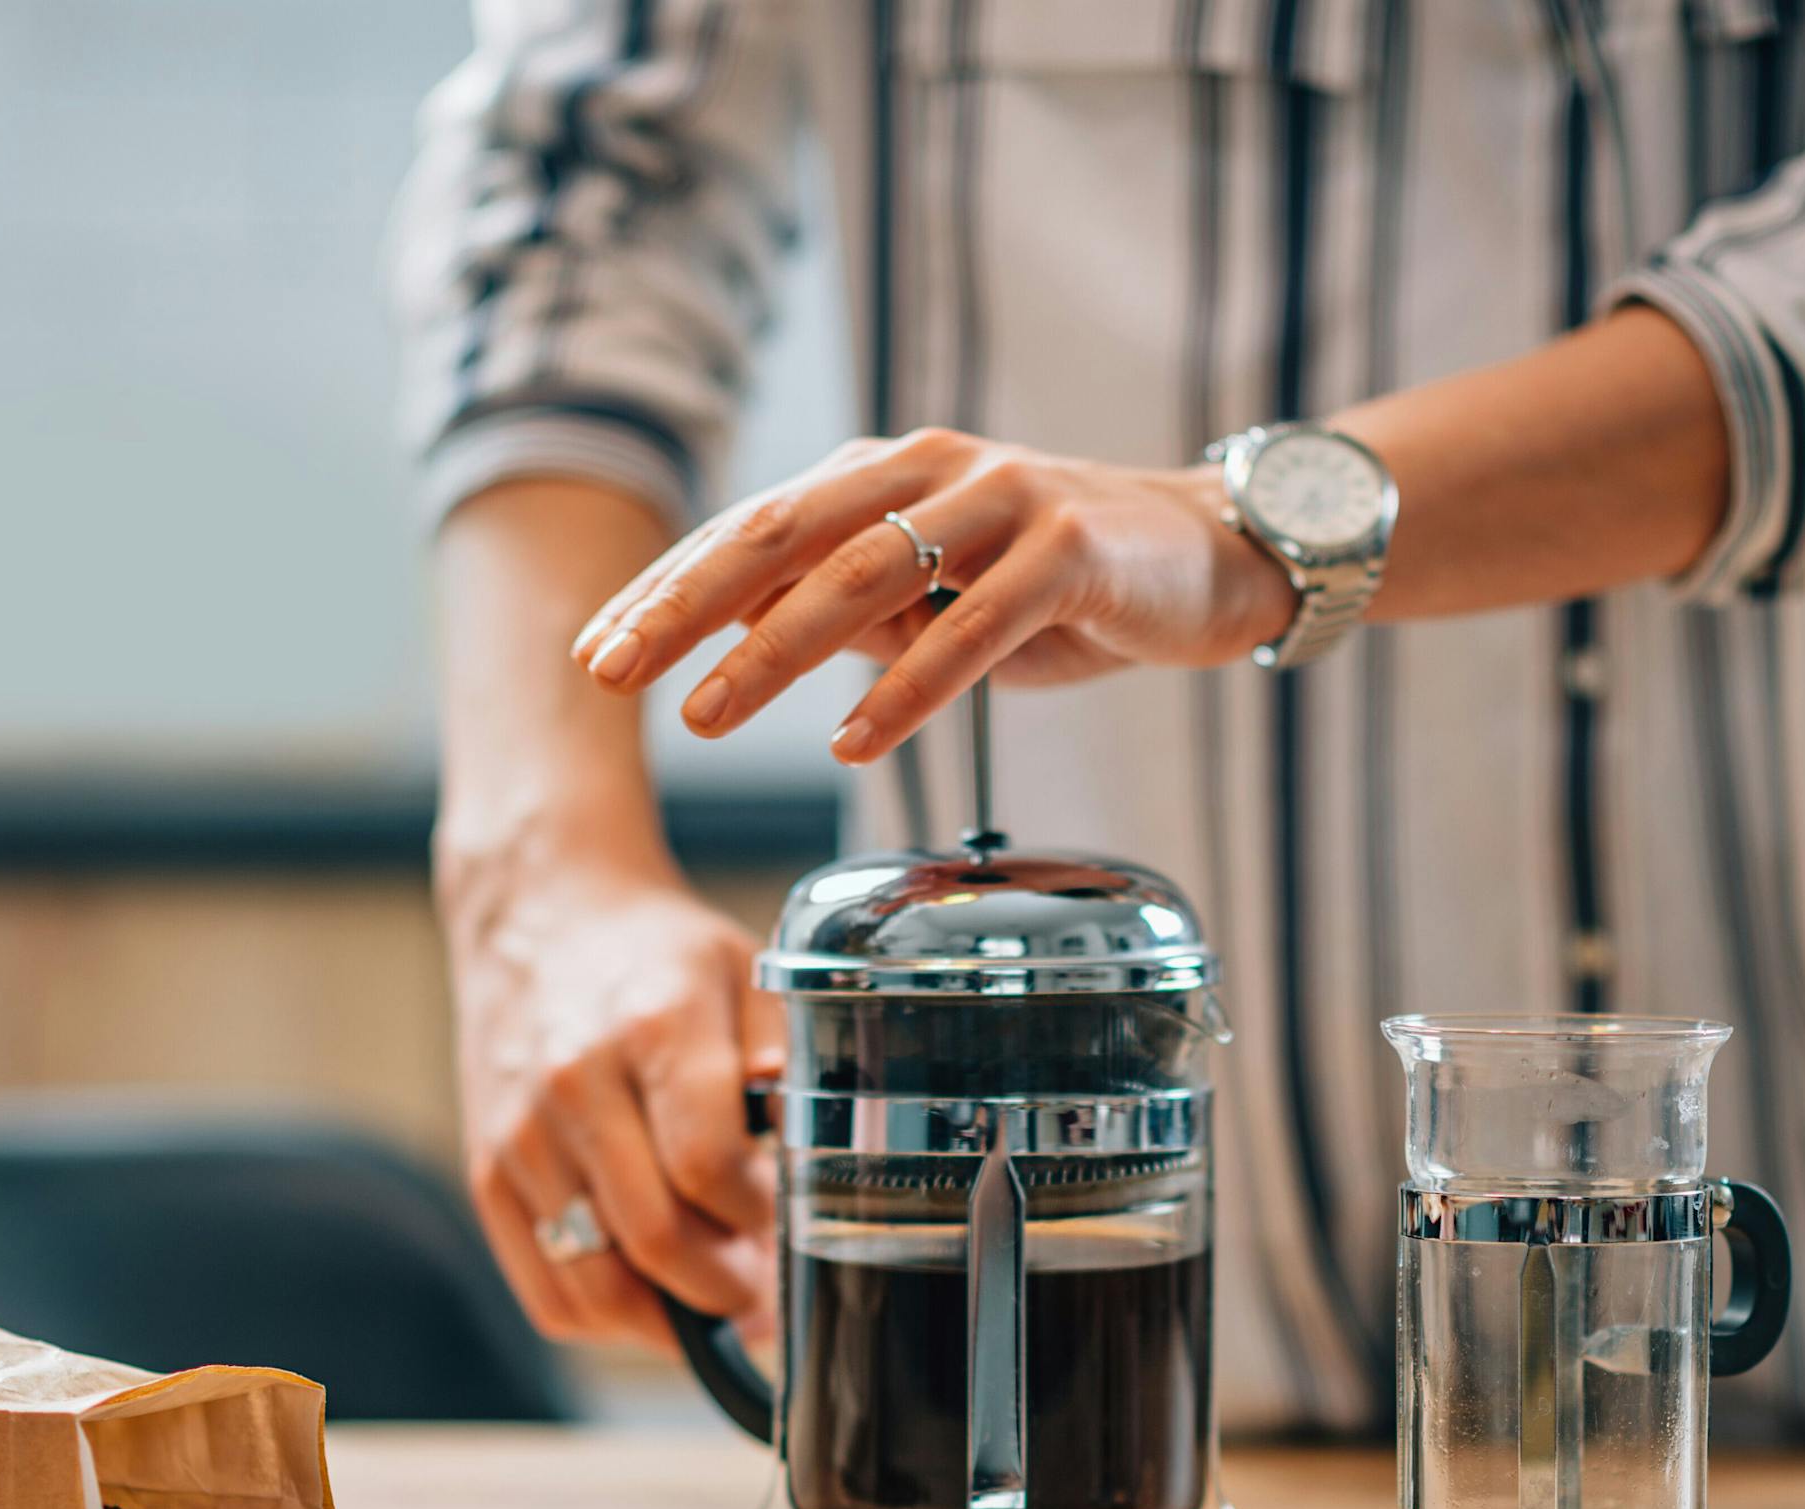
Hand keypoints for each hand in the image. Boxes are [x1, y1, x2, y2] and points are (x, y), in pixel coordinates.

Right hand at [443, 857, 780, 1347]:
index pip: (708, 1165)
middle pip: (654, 1236)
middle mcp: (575, 1085)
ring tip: (716, 1296)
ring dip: (670, 1316)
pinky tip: (655, 1299)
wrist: (542, 916)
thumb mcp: (746, 973)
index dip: (760, 1216)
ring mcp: (521, 1136)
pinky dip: (609, 1318)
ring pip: (597, 1283)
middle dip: (727, 1284)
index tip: (785, 1219)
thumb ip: (785, 1061)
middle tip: (765, 1285)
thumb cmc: (658, 953)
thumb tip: (808, 1156)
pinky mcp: (488, 1174)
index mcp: (653, 1027)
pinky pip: (548, 1290)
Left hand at [568, 429, 1294, 764]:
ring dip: (775, 650)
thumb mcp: (938, 596)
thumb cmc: (1062, 580)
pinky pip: (976, 624)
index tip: (594, 651)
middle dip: (686, 607)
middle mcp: (931, 470)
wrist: (1210, 551)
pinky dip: (910, 686)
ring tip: (707, 716)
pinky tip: (854, 742)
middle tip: (612, 671)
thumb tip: (750, 648)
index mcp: (884, 475)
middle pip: (783, 534)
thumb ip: (852, 612)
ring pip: (867, 572)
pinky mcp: (1070, 548)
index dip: (666, 590)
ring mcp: (1003, 500)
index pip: (751, 529)